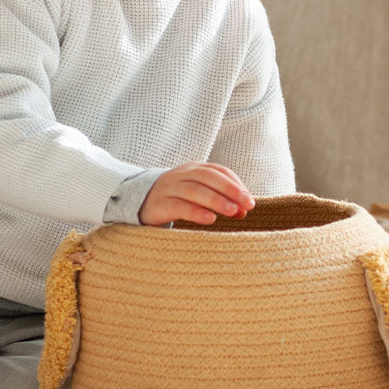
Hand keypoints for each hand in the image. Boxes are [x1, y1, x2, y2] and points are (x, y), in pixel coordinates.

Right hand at [138, 163, 255, 226]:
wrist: (139, 201)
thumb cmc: (177, 199)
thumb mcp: (198, 195)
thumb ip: (220, 199)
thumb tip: (244, 210)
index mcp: (193, 169)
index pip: (218, 171)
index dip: (235, 184)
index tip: (249, 200)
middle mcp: (181, 175)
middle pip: (207, 177)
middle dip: (230, 190)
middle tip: (246, 204)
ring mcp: (168, 188)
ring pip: (194, 190)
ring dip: (216, 200)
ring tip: (233, 211)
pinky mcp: (159, 205)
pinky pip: (178, 206)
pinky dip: (196, 212)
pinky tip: (209, 219)